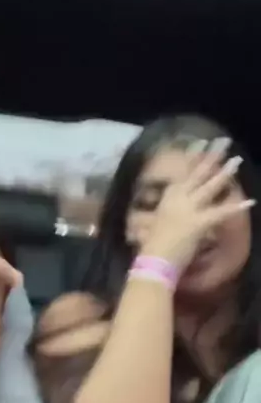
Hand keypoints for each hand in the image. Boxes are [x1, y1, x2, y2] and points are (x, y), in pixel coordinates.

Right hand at [143, 145, 253, 270]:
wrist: (153, 261)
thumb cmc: (152, 246)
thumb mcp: (157, 223)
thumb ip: (169, 215)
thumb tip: (176, 214)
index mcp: (168, 198)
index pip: (183, 173)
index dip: (193, 157)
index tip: (201, 142)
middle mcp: (178, 198)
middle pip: (198, 173)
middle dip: (212, 157)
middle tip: (223, 142)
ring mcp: (188, 209)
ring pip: (210, 187)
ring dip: (225, 173)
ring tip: (237, 160)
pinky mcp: (198, 222)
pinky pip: (221, 213)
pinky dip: (235, 207)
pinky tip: (250, 201)